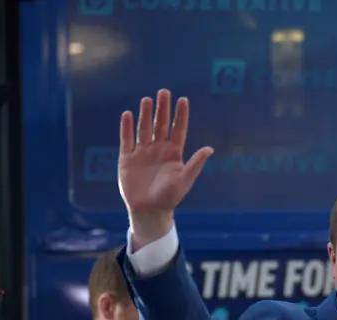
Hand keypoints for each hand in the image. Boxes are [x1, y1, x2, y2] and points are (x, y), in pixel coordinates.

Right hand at [118, 89, 213, 246]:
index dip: (180, 115)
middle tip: (164, 92)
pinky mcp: (127, 158)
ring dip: (146, 114)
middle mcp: (158, 148)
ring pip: (144, 128)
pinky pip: (126, 139)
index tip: (183, 100)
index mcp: (174, 152)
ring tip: (147, 100)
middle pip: (161, 124)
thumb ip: (195, 164)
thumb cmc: (170, 197)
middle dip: (163, 109)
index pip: (178, 129)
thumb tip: (210, 149)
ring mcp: (142, 152)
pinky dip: (126, 127)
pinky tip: (127, 115)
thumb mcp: (185, 180)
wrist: (149, 211)